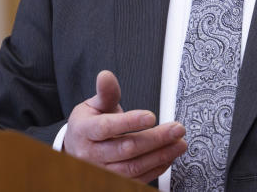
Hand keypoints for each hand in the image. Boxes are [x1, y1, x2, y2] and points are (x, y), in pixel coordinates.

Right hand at [63, 70, 186, 181]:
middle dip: (155, 139)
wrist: (76, 150)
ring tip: (179, 143)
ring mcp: (102, 171)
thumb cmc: (88, 125)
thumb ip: (105, 92)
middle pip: (126, 149)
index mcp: (85, 131)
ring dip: (160, 155)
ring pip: (134, 168)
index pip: (107, 127)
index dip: (129, 122)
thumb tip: (106, 76)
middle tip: (177, 129)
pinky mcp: (114, 182)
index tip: (151, 116)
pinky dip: (157, 168)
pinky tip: (169, 155)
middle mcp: (91, 154)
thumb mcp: (93, 105)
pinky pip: (137, 179)